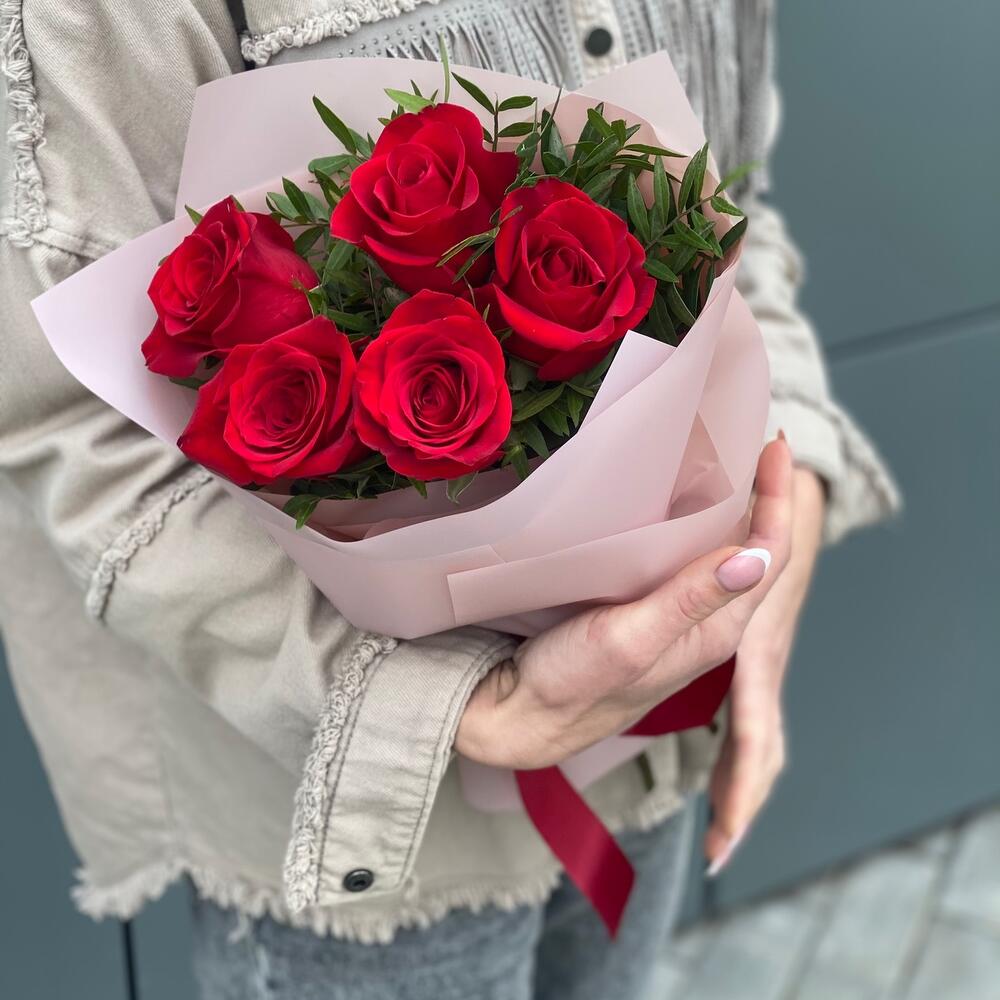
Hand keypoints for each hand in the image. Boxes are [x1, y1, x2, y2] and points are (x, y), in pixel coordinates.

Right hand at [456, 437, 793, 769]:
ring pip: (718, 553)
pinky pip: (684, 560)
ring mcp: (676, 618)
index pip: (769, 556)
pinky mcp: (645, 612)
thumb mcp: (630, 638)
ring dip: (728, 507)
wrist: (519, 718)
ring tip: (721, 457)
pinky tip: (671, 500)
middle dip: (761, 495)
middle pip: (753, 550)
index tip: (776, 445)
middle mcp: (705, 622)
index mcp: (715, 630)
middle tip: (751, 440)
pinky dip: (689, 523)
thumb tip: (755, 557)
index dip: (778, 500)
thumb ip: (689, 599)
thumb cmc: (571, 684)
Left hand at [704, 466, 825, 873]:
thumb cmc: (762, 519)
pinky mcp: (753, 653)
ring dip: (742, 780)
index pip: (754, 735)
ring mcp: (762, 661)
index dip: (742, 786)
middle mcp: (765, 665)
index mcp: (758, 652)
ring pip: (759, 737)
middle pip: (762, 749)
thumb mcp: (748, 541)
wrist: (793, 500)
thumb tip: (750, 561)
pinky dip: (739, 750)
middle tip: (720, 851)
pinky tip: (722, 766)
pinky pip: (751, 714)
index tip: (725, 838)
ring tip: (722, 826)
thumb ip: (733, 556)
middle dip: (742, 800)